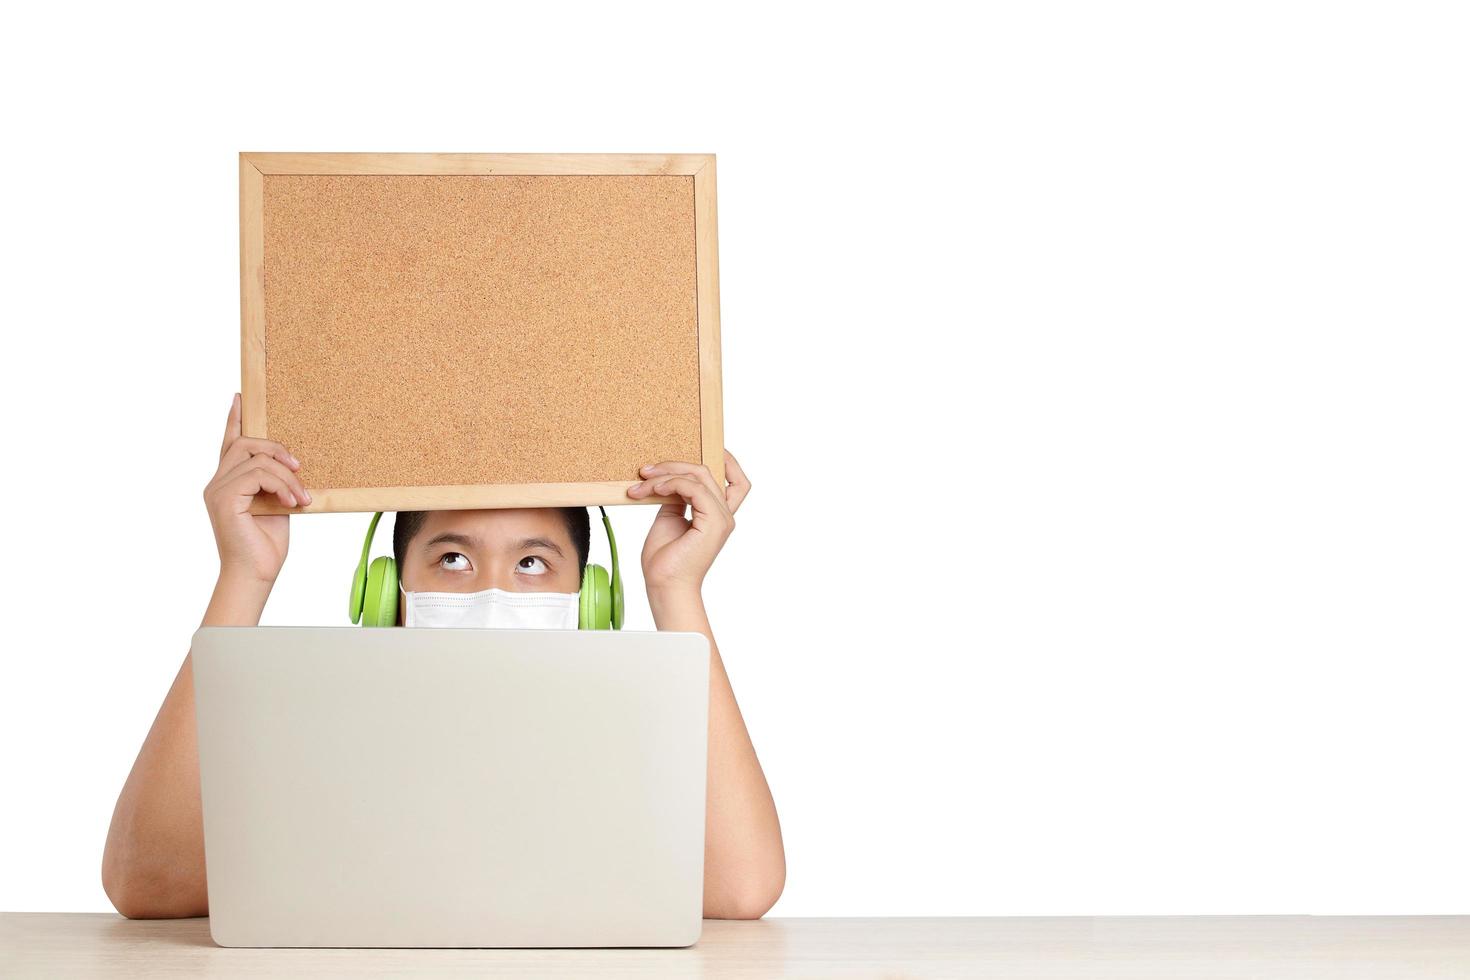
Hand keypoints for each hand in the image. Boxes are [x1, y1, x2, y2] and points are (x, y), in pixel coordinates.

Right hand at [204, 393, 310, 584]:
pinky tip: (292, 501)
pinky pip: (258, 474)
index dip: (234, 419)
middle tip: (299, 468)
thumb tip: (292, 464)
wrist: (256, 574)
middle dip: (277, 449)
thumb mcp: (276, 505)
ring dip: (287, 474)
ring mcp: (217, 489)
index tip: (239, 397)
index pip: (230, 443)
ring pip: (257, 458)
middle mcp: (217, 482)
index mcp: (228, 482)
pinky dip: (281, 484)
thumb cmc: (265, 545)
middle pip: (246, 443)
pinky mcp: (224, 497)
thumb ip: (275, 482)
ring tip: (300, 496)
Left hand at [626, 449, 750, 594]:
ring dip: (667, 474)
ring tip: (643, 483)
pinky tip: (653, 490)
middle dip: (676, 464)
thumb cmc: (665, 561)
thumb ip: (675, 498)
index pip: (736, 481)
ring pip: (701, 475)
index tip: (698, 447)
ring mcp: (722, 519)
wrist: (664, 586)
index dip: (726, 460)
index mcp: (718, 516)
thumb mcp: (669, 518)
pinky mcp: (714, 522)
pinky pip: (694, 488)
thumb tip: (668, 479)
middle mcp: (725, 516)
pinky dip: (671, 483)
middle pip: (711, 470)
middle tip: (646, 470)